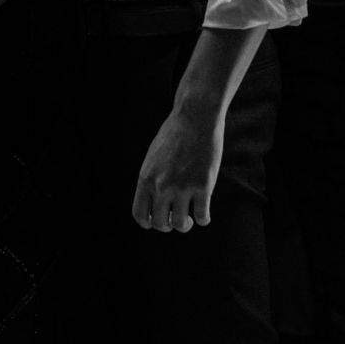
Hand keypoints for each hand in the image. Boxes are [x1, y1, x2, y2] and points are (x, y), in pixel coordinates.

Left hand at [131, 109, 223, 231]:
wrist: (195, 118)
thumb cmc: (176, 134)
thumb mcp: (154, 156)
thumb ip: (152, 178)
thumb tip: (155, 200)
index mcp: (146, 178)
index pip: (140, 215)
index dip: (149, 222)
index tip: (160, 219)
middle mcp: (161, 186)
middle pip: (160, 224)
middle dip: (168, 225)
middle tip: (177, 218)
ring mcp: (182, 187)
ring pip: (180, 224)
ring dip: (185, 225)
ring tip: (189, 218)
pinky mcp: (203, 186)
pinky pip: (202, 216)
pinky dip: (203, 220)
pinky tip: (204, 215)